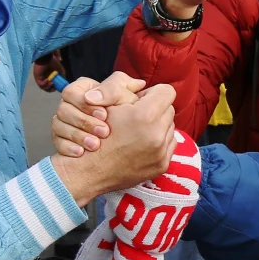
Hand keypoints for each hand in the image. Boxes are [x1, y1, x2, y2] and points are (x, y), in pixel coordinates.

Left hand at [32, 52, 64, 92]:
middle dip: (51, 89)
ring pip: (44, 87)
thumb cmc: (53, 62)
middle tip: (54, 87)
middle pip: (47, 88)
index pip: (51, 86)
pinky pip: (40, 84)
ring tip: (52, 83)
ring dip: (48, 87)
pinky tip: (48, 80)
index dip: (55, 88)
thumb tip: (65, 83)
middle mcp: (45, 78)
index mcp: (50, 77)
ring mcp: (40, 78)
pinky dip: (45, 84)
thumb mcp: (60, 70)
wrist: (47, 58)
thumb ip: (62, 76)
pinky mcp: (37, 78)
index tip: (58, 87)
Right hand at [50, 84, 177, 204]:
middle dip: (156, 109)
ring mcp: (161, 152)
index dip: (152, 93)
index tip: (141, 99)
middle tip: (137, 115)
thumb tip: (147, 88)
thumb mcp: (109, 105)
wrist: (89, 171)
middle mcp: (157, 134)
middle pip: (169, 109)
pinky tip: (141, 143)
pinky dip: (158, 142)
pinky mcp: (161, 165)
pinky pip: (169, 145)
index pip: (166, 92)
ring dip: (158, 125)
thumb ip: (131, 92)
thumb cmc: (95, 133)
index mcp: (144, 115)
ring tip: (137, 131)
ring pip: (170, 127)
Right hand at [51, 73, 144, 155]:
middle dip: (84, 122)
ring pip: (58, 126)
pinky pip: (58, 142)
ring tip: (95, 145)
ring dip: (77, 136)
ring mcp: (64, 122)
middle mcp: (69, 104)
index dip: (84, 104)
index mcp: (82, 89)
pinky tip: (81, 153)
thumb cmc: (128, 109)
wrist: (131, 132)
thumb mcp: (125, 95)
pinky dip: (68, 147)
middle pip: (63, 110)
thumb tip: (91, 97)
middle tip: (104, 132)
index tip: (104, 115)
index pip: (71, 93)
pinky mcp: (62, 138)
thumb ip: (112, 89)